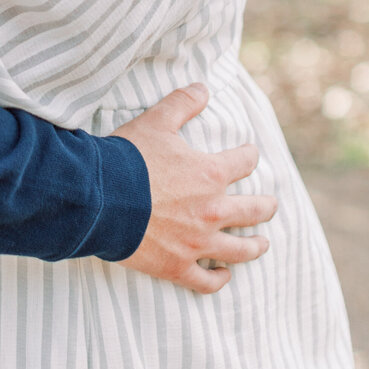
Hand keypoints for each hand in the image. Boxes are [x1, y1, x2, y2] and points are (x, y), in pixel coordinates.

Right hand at [112, 84, 276, 294]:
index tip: (249, 155)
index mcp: (210, 174)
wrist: (98, 199)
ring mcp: (198, 243)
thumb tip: (203, 87)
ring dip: (254, 246)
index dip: (249, 156)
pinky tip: (224, 275)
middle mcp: (212, 211)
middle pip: (254, 210)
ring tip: (261, 244)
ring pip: (239, 250)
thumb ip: (182, 103)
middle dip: (265, 206)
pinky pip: (207, 281)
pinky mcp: (177, 267)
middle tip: (270, 205)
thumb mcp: (156, 122)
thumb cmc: (127, 159)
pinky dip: (219, 279)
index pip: (244, 162)